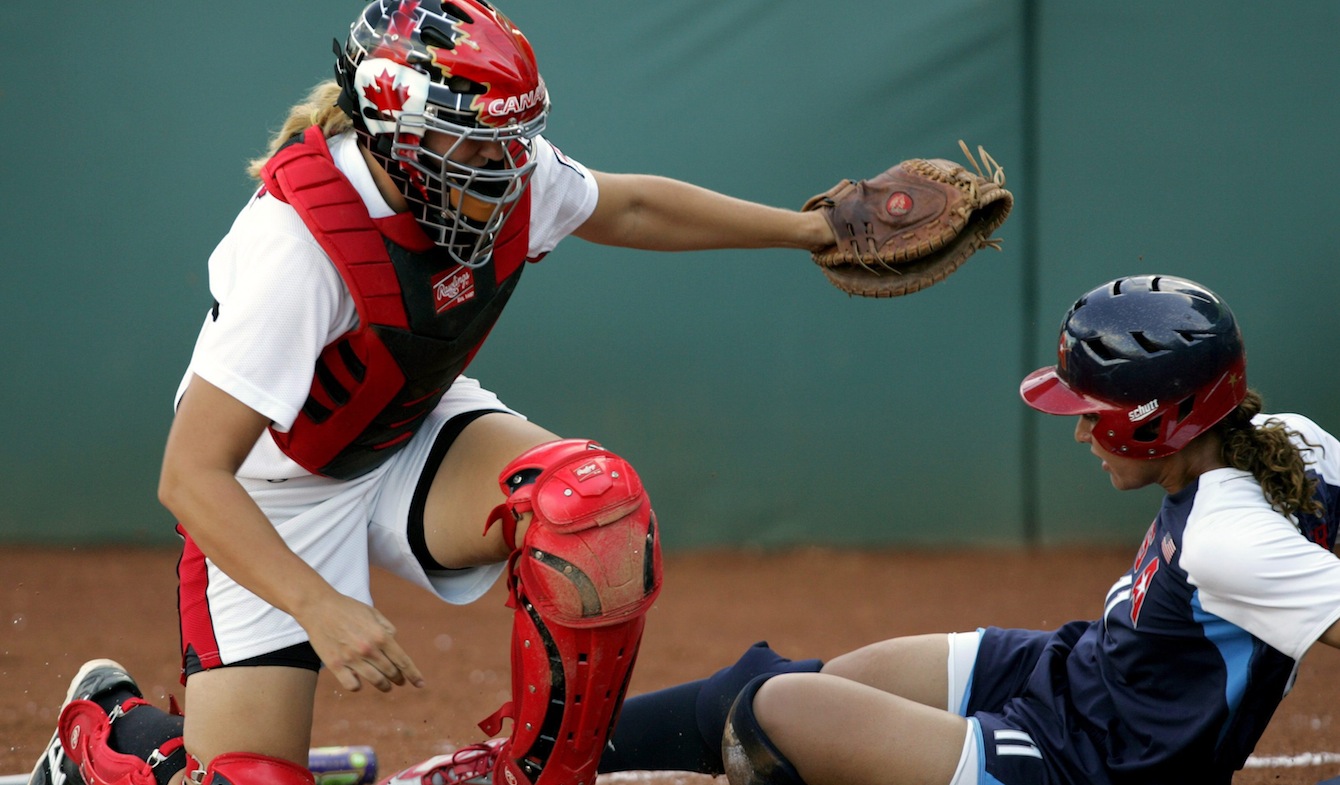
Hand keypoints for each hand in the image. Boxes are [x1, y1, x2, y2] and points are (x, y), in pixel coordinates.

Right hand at [299, 592, 424, 691]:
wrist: (319, 608)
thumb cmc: (348, 609)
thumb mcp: (374, 613)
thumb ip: (387, 628)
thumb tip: (395, 642)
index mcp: (381, 636)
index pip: (403, 660)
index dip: (413, 674)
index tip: (420, 684)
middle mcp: (369, 649)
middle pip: (391, 672)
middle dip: (399, 679)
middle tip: (400, 681)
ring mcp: (351, 659)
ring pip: (375, 681)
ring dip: (384, 686)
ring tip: (386, 686)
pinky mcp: (335, 665)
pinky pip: (352, 685)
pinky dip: (358, 686)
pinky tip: (360, 683)